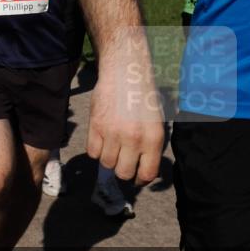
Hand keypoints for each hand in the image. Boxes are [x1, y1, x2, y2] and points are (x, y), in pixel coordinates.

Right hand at [87, 35, 164, 184]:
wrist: (125, 71)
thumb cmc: (144, 95)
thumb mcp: (157, 122)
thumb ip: (151, 146)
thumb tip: (145, 170)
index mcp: (153, 138)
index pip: (147, 174)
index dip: (141, 179)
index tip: (137, 176)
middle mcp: (134, 139)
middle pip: (124, 173)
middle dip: (123, 169)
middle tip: (122, 160)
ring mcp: (113, 133)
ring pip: (106, 164)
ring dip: (109, 158)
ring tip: (112, 146)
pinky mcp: (96, 126)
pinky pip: (92, 152)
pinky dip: (96, 149)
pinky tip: (101, 139)